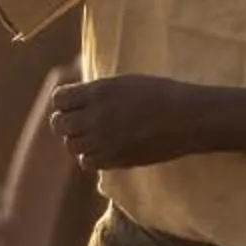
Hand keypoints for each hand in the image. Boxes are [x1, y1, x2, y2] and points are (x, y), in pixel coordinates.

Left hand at [48, 73, 206, 174]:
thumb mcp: (124, 82)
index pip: (59, 99)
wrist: (186, 117)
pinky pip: (87, 162)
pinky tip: (103, 149)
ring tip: (92, 136)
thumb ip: (97, 91)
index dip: (64, 102)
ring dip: (78, 140)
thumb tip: (76, 98)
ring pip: (71, 146)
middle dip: (66, 122)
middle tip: (78, 122)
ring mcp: (105, 140)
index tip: (72, 104)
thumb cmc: (160, 94)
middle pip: (60, 124)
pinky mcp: (116, 159)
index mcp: (99, 91)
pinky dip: (90, 157)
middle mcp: (96, 116)